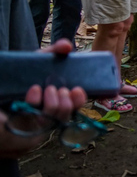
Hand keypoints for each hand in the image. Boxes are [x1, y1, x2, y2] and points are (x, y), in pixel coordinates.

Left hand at [0, 40, 86, 158]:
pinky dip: (37, 103)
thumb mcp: (36, 64)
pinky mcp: (26, 131)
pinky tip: (34, 91)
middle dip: (68, 101)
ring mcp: (37, 125)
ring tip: (49, 90)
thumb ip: (52, 53)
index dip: (79, 100)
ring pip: (57, 119)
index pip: (74, 105)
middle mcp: (48, 115)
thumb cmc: (18, 80)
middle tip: (62, 90)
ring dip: (58, 104)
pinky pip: (37, 120)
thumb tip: (68, 45)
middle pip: (67, 114)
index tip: (79, 90)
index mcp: (55, 101)